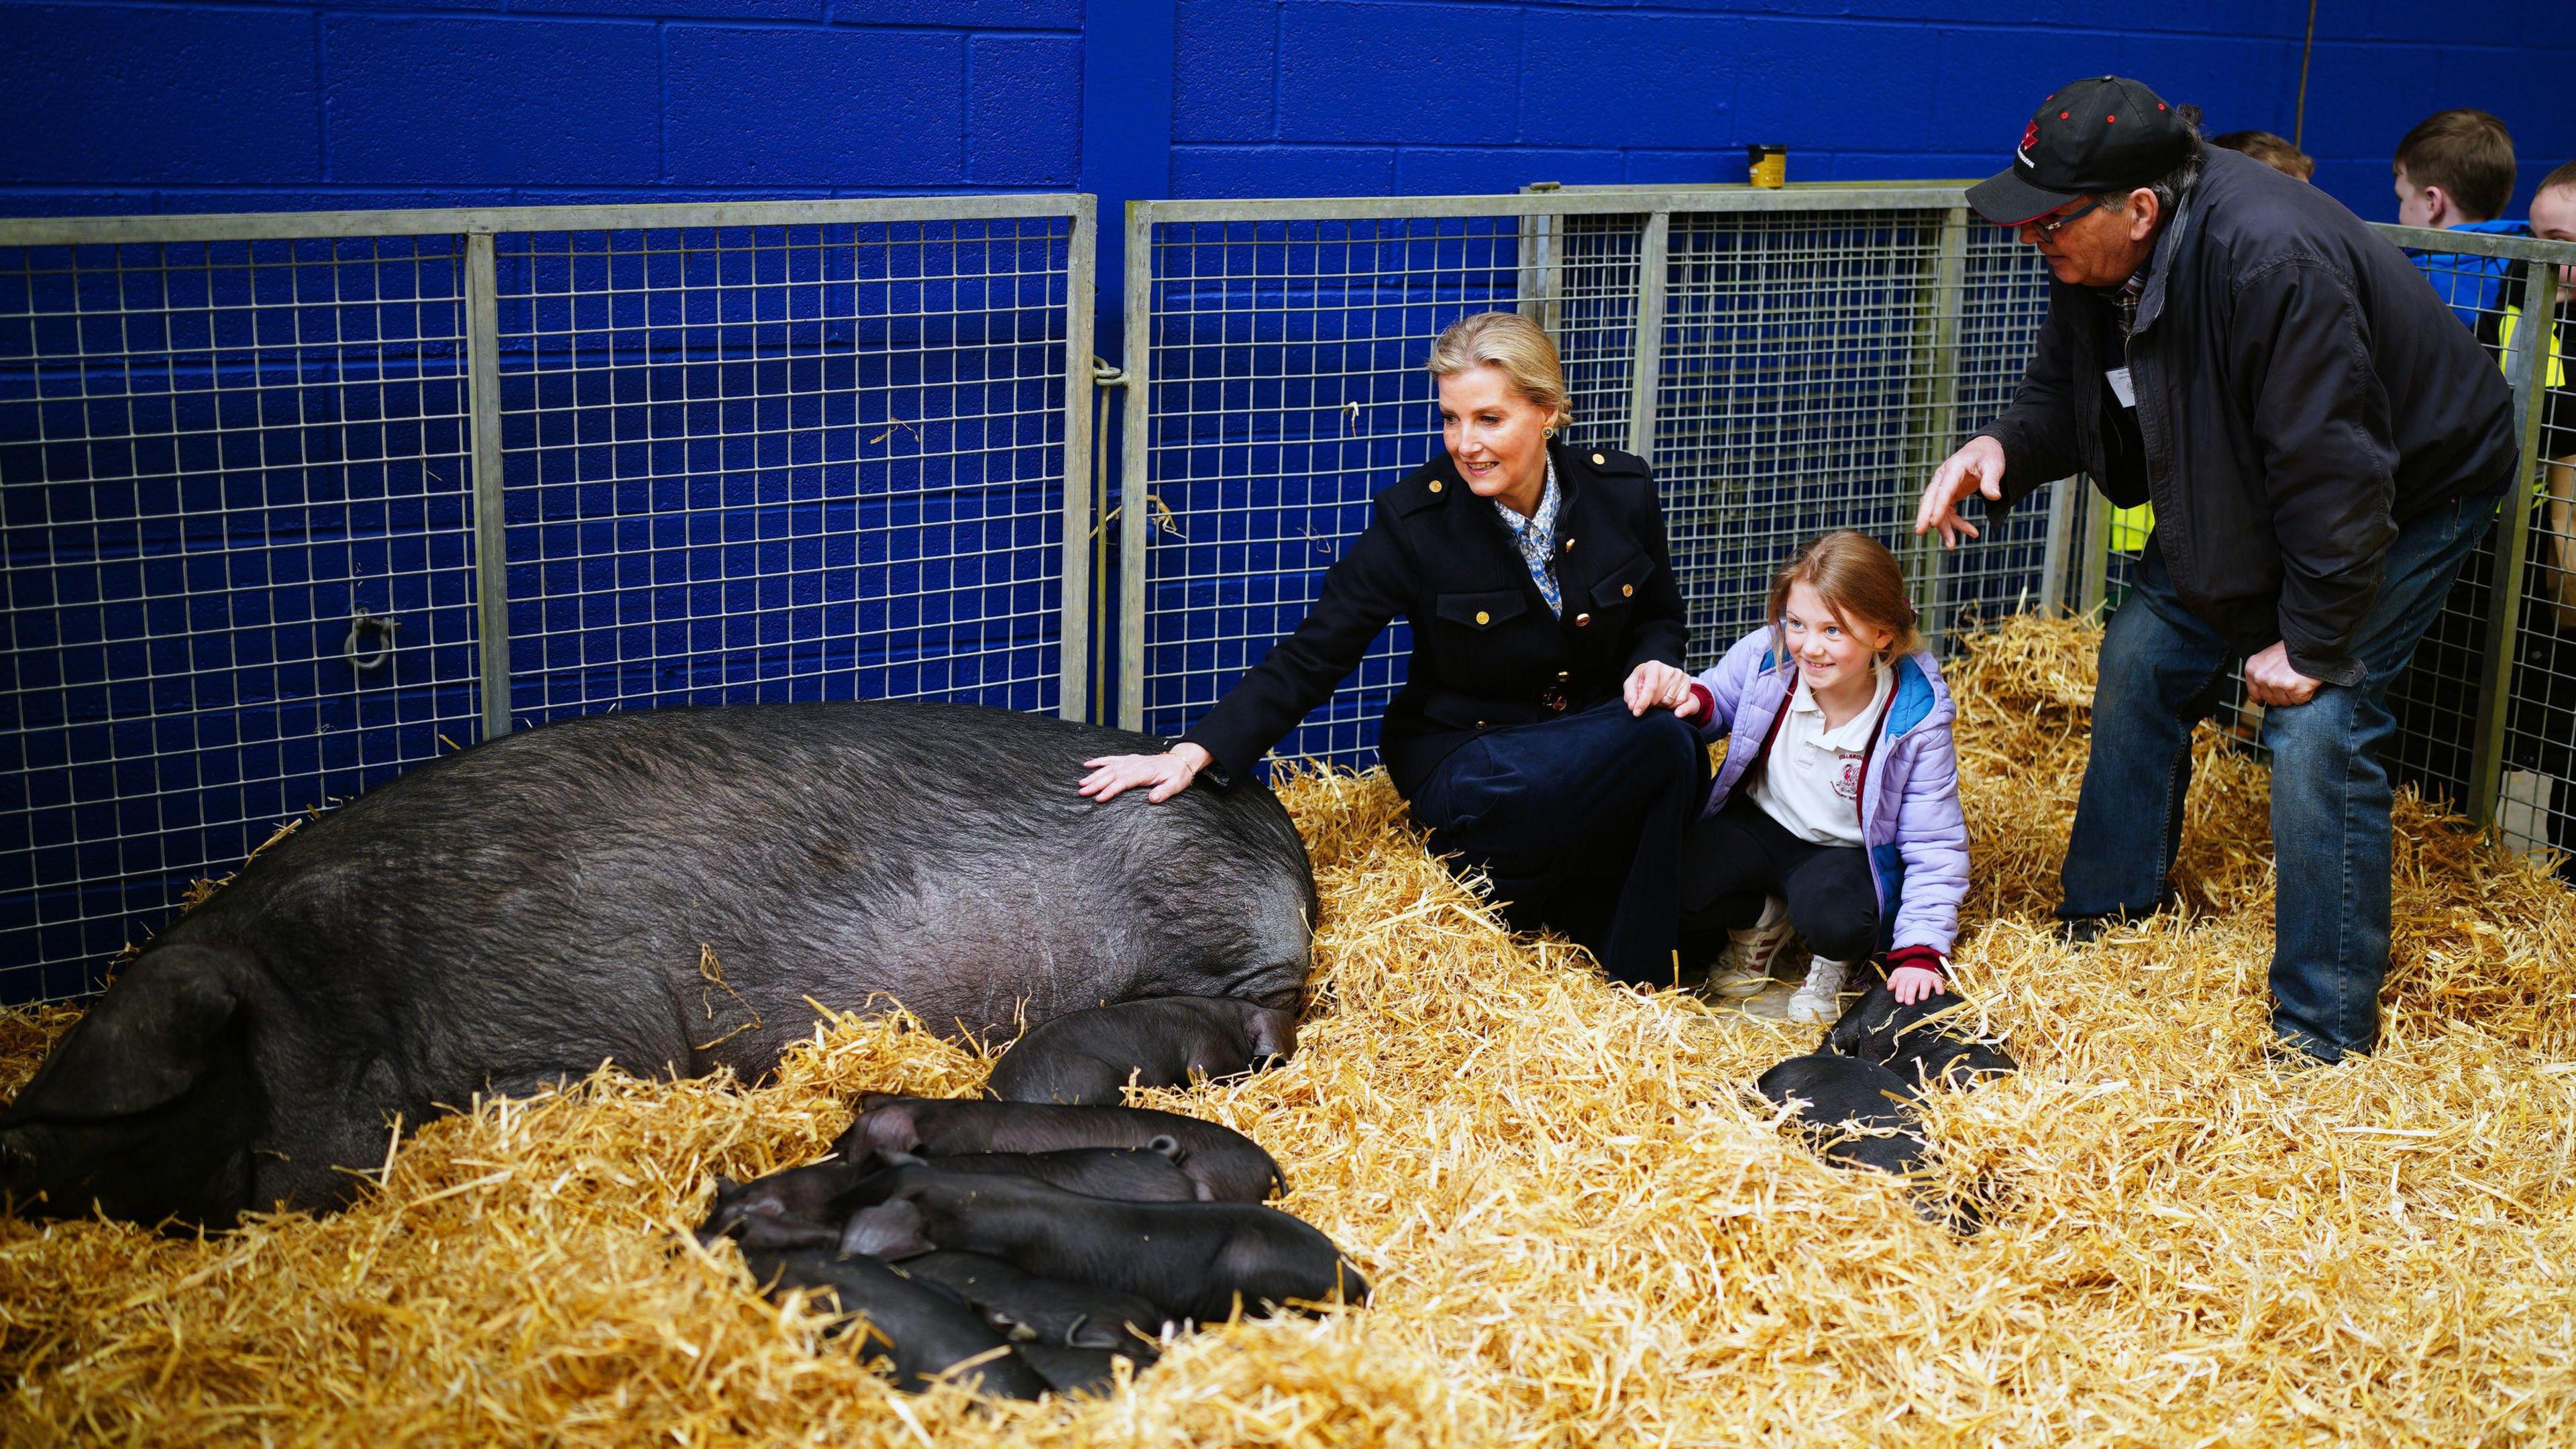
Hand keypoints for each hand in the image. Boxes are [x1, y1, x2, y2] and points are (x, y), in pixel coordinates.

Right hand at [1079, 742, 1210, 803]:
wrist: (1180, 760)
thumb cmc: (1177, 775)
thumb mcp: (1175, 785)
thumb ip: (1164, 792)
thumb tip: (1152, 799)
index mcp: (1144, 772)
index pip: (1123, 781)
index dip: (1110, 790)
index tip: (1099, 798)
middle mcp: (1134, 764)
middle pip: (1112, 774)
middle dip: (1096, 783)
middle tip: (1082, 792)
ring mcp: (1130, 760)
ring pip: (1109, 767)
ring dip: (1094, 775)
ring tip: (1081, 783)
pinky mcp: (1129, 759)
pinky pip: (1111, 759)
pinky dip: (1099, 761)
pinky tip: (1087, 764)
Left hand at [1624, 661, 1697, 717]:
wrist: (1658, 675)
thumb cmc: (1642, 681)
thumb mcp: (1631, 685)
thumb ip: (1630, 695)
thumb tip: (1632, 706)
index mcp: (1654, 666)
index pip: (1650, 688)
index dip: (1643, 702)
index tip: (1636, 713)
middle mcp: (1669, 669)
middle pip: (1659, 697)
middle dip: (1651, 704)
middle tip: (1649, 700)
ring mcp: (1679, 675)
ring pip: (1669, 701)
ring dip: (1661, 705)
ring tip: (1658, 698)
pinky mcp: (1687, 681)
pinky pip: (1680, 702)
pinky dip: (1672, 705)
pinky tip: (1666, 698)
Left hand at [1887, 965, 1947, 1005]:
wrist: (1921, 962)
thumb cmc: (1907, 974)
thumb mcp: (1898, 975)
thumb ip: (1893, 981)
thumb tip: (1889, 988)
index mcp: (1905, 977)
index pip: (1901, 984)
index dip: (1900, 991)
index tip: (1899, 1000)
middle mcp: (1915, 977)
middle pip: (1912, 985)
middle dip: (1910, 993)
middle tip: (1909, 1002)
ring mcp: (1926, 978)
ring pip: (1925, 983)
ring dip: (1924, 990)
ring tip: (1922, 998)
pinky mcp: (1936, 979)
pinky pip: (1938, 982)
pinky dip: (1940, 987)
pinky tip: (1940, 993)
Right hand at [1916, 436, 2007, 547]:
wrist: (1984, 450)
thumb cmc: (1989, 456)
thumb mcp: (1994, 465)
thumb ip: (1992, 480)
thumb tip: (1994, 496)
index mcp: (1954, 468)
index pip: (1943, 489)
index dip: (1938, 506)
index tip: (1933, 523)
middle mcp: (1944, 477)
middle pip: (1930, 499)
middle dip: (1925, 517)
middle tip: (1919, 533)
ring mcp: (1944, 487)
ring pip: (1937, 510)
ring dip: (1944, 528)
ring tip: (1952, 546)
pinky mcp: (1948, 495)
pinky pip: (1947, 513)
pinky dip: (1956, 524)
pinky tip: (1972, 532)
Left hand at [2242, 641, 2320, 706]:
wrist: (2310, 644)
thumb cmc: (2290, 651)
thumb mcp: (2267, 659)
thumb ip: (2260, 676)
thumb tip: (2255, 699)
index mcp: (2252, 669)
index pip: (2254, 695)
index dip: (2266, 696)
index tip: (2274, 693)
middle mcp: (2261, 677)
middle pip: (2271, 700)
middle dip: (2282, 694)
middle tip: (2290, 680)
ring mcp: (2276, 683)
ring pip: (2284, 702)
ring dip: (2293, 695)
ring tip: (2298, 679)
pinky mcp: (2293, 689)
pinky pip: (2298, 701)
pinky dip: (2305, 694)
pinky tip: (2305, 682)